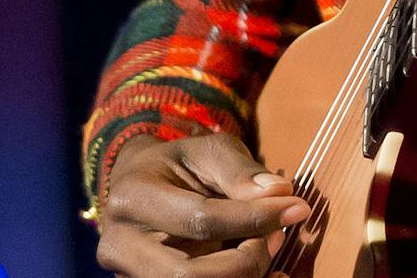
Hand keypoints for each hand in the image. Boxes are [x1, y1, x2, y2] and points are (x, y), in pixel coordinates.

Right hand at [96, 131, 310, 276]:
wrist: (141, 184)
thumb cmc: (181, 164)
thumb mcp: (209, 150)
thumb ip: (241, 172)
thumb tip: (280, 194)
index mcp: (133, 197)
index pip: (200, 219)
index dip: (253, 218)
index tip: (296, 208)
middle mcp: (119, 245)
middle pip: (186, 275)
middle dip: (245, 262)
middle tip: (278, 236)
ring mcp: (127, 276)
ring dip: (241, 277)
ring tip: (268, 249)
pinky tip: (266, 275)